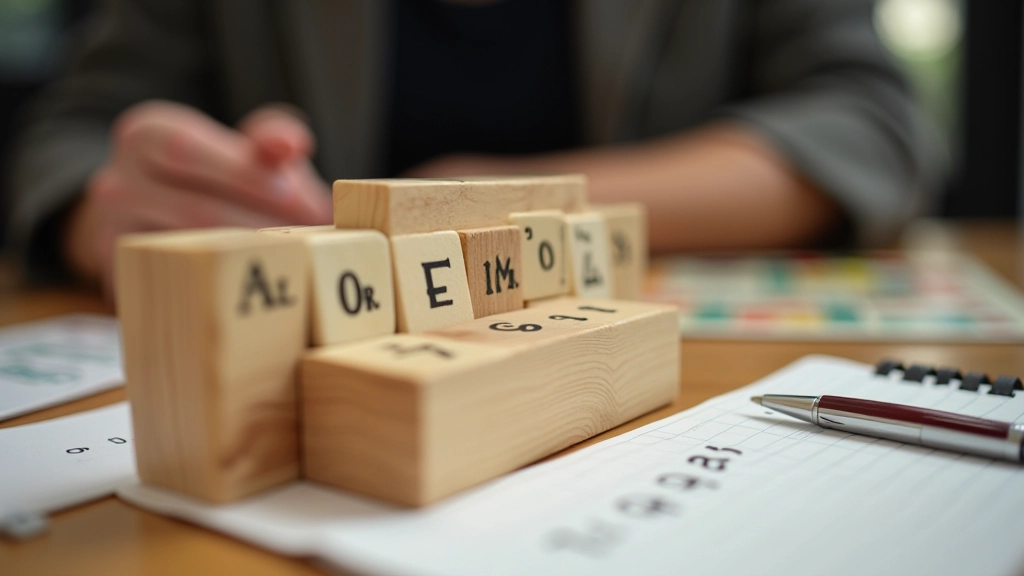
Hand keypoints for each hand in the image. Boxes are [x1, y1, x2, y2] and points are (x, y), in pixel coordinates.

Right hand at [65, 100, 332, 296]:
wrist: (160, 218)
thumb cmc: (217, 177)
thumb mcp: (240, 148)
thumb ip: (270, 139)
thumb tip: (292, 144)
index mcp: (147, 135)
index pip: (189, 150)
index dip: (245, 175)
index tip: (292, 194)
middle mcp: (117, 182)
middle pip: (194, 208)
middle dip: (260, 224)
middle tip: (308, 238)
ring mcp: (111, 234)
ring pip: (190, 252)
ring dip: (248, 259)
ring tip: (293, 261)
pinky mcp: (122, 280)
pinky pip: (180, 285)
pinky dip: (222, 286)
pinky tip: (258, 285)